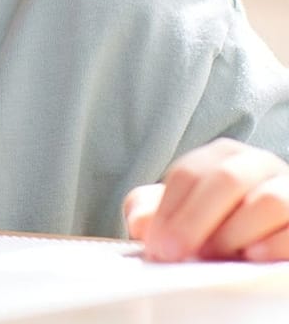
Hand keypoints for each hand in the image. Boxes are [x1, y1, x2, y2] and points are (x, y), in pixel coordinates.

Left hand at [124, 138, 288, 261]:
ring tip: (214, 256)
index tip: (156, 245)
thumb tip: (141, 224)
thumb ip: (151, 211)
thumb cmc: (216, 221)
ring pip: (268, 201)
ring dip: (234, 234)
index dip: (168, 211)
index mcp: (223, 157)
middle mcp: (259, 165)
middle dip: (194, 221)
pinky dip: (272, 245)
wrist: (261, 233)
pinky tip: (251, 256)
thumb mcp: (179, 212)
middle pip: (225, 180)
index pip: (189, 174)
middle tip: (175, 253)